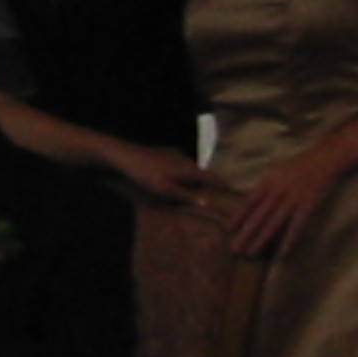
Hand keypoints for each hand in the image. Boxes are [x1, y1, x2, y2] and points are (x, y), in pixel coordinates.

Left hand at [113, 142, 229, 203]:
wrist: (124, 156)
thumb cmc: (146, 175)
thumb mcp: (167, 191)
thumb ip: (187, 196)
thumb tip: (208, 203)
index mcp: (189, 169)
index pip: (212, 177)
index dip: (223, 184)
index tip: (233, 190)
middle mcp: (185, 159)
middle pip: (200, 172)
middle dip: (206, 183)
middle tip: (213, 195)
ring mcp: (173, 154)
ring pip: (188, 168)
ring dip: (191, 178)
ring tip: (192, 190)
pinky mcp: (162, 152)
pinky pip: (177, 165)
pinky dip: (180, 173)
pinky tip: (173, 179)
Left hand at [230, 154, 340, 256]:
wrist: (321, 160)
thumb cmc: (294, 167)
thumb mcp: (273, 172)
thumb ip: (262, 188)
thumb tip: (247, 204)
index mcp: (267, 182)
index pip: (248, 202)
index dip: (238, 216)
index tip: (227, 229)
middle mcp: (277, 191)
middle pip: (258, 216)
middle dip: (245, 233)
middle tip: (234, 248)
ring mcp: (292, 200)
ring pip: (274, 223)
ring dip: (262, 239)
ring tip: (251, 252)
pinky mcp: (307, 207)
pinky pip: (297, 226)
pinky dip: (289, 239)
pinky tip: (282, 252)